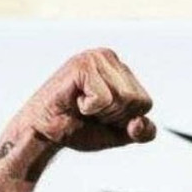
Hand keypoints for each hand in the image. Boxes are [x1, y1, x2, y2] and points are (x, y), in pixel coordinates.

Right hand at [14, 48, 155, 151]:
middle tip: (90, 111)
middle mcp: (110, 58)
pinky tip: (75, 100)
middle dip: (115, 116)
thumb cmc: (80, 127)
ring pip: (123, 99)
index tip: (102, 115)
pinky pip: (104, 98)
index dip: (125, 119)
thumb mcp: (120, 134)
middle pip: (137, 101)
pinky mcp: (82, 65)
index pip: (145, 104)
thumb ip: (143, 132)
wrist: (45, 132)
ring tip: (83, 105)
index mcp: (122, 71)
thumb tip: (140, 122)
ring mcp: (95, 57)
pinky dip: (90, 108)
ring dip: (102, 112)